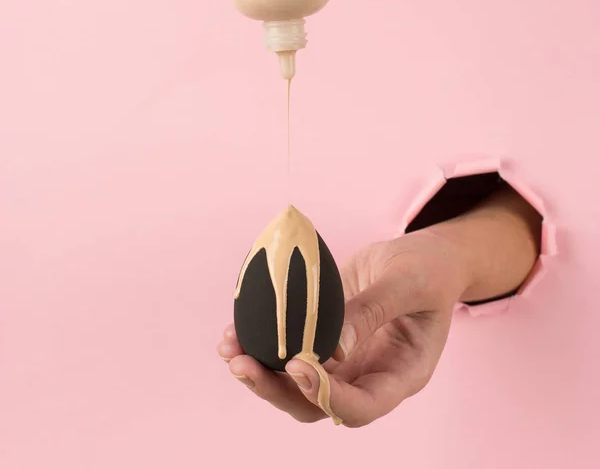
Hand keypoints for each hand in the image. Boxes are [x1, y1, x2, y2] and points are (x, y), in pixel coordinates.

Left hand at [218, 229, 467, 426]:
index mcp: (400, 373)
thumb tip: (330, 347)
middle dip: (277, 389)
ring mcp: (344, 359)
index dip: (327, 396)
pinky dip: (262, 344)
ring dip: (260, 371)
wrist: (420, 258)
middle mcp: (366, 374)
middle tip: (243, 364)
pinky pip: (290, 350)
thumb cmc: (427, 271)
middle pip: (316, 404)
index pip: (361, 406)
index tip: (299, 365)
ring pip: (295, 384)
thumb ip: (372, 311)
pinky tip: (237, 330)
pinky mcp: (324, 337)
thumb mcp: (408, 283)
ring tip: (229, 347)